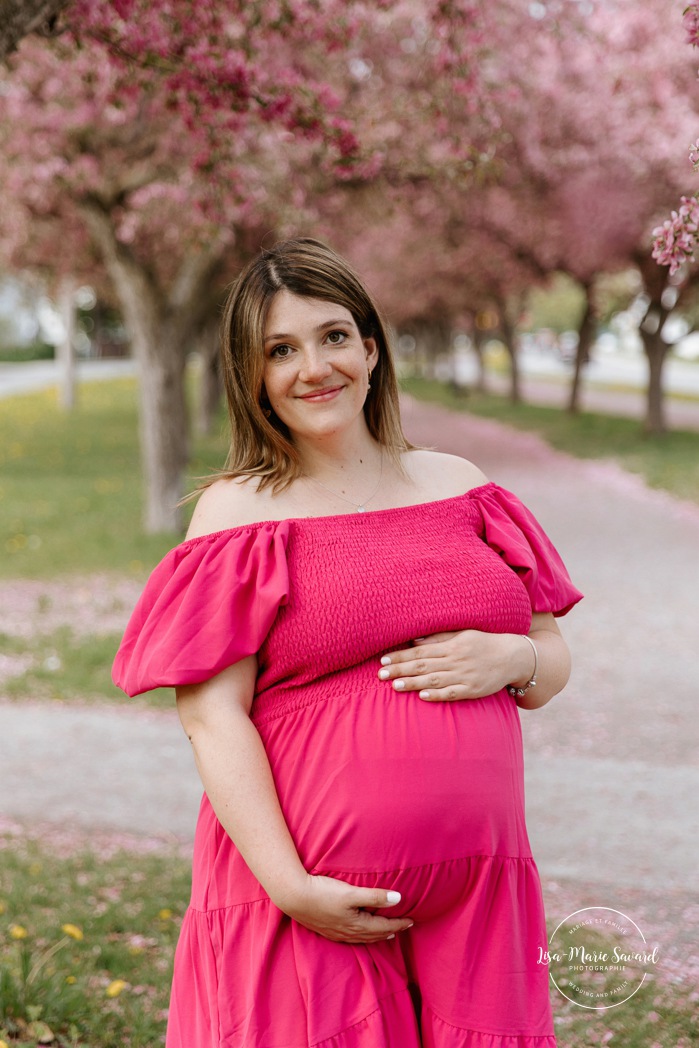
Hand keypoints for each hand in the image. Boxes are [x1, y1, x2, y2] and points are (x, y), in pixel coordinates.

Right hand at [275, 874, 413, 942]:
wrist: (294, 897)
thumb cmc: (323, 893)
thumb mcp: (351, 893)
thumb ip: (375, 896)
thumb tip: (399, 899)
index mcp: (357, 924)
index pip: (384, 926)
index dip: (399, 923)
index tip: (412, 921)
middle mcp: (348, 932)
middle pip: (375, 934)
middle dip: (391, 930)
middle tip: (404, 927)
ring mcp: (337, 933)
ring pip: (363, 938)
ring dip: (377, 935)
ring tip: (387, 933)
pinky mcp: (328, 929)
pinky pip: (351, 938)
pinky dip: (362, 936)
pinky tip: (359, 933)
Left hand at [377, 629, 525, 701]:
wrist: (512, 657)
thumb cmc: (483, 643)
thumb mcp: (462, 634)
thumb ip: (439, 637)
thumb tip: (414, 640)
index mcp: (452, 645)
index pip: (421, 651)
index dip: (402, 656)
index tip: (384, 660)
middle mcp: (456, 660)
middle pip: (423, 665)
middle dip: (401, 670)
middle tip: (381, 674)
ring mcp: (465, 676)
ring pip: (435, 679)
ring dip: (414, 683)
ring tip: (395, 686)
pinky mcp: (473, 690)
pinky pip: (453, 693)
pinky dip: (438, 695)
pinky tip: (423, 696)